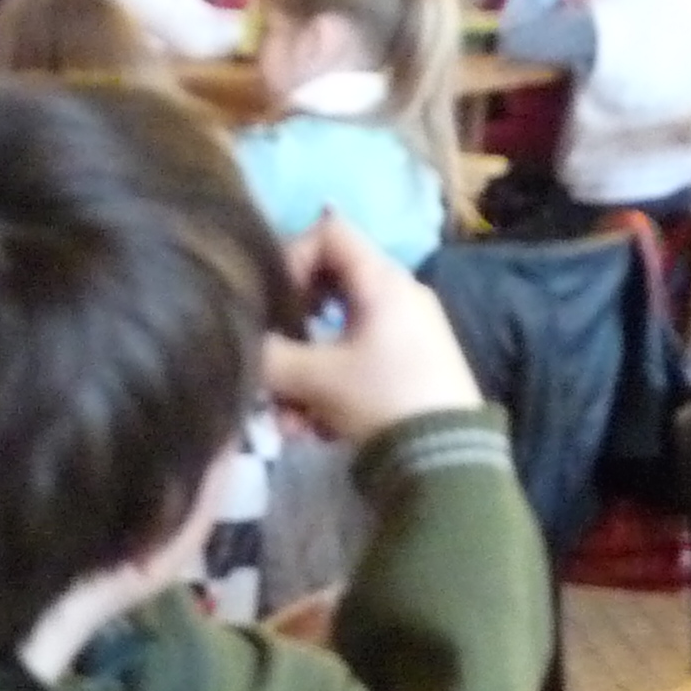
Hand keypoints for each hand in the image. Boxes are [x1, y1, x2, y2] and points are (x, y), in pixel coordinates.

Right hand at [263, 215, 482, 443]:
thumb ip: (271, 356)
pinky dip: (330, 390)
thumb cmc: (381, 399)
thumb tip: (244, 345)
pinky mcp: (409, 366)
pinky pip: (357, 362)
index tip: (277, 302)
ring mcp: (406, 332)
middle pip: (329, 287)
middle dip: (293, 329)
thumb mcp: (316, 379)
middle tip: (274, 357)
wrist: (446, 458)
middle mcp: (398, 296)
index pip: (330, 231)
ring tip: (291, 421)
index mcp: (382, 281)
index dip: (293, 256)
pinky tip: (314, 430)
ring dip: (304, 375)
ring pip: (337, 335)